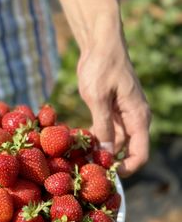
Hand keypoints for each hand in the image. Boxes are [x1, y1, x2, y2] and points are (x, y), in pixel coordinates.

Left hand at [77, 38, 150, 176]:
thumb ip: (103, 126)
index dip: (127, 169)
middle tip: (86, 169)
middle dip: (108, 162)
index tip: (107, 175)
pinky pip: (106, 133)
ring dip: (99, 151)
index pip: (140, 154)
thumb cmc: (102, 67)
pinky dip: (95, 139)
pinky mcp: (111, 113)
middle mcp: (134, 120)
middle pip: (126, 152)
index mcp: (138, 118)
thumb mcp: (99, 98)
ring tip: (80, 157)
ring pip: (113, 143)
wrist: (99, 45)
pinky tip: (80, 143)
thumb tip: (106, 152)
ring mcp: (123, 117)